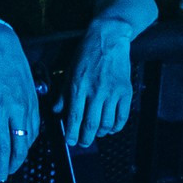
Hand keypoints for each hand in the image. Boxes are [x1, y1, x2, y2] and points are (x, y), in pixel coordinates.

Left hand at [0, 23, 38, 182]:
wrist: (0, 41)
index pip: (2, 144)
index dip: (0, 165)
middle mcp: (18, 107)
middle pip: (20, 145)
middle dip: (13, 164)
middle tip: (4, 176)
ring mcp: (29, 103)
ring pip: (30, 137)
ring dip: (22, 153)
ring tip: (11, 163)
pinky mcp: (34, 98)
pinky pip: (35, 125)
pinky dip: (30, 139)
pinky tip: (22, 143)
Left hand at [58, 25, 135, 148]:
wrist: (108, 39)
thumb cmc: (86, 54)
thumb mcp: (69, 71)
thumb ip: (63, 94)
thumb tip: (56, 111)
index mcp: (78, 86)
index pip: (74, 116)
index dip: (72, 133)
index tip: (70, 141)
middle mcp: (95, 91)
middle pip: (91, 124)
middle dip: (85, 138)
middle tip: (82, 143)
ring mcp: (112, 92)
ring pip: (107, 123)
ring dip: (101, 133)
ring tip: (96, 134)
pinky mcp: (125, 91)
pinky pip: (122, 116)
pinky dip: (117, 127)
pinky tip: (111, 128)